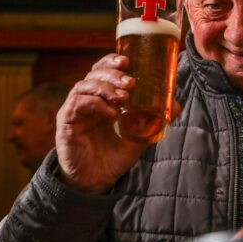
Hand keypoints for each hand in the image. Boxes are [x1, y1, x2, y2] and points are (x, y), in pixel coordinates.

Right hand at [55, 54, 146, 193]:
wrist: (97, 180)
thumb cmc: (114, 156)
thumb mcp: (139, 136)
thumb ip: (154, 121)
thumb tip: (176, 105)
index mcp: (102, 98)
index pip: (102, 71)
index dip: (112, 62)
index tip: (128, 60)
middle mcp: (86, 100)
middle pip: (93, 74)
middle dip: (112, 73)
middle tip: (130, 82)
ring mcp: (74, 110)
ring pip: (84, 86)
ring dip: (105, 87)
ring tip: (123, 97)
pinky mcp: (66, 123)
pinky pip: (77, 104)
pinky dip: (95, 104)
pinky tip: (111, 113)